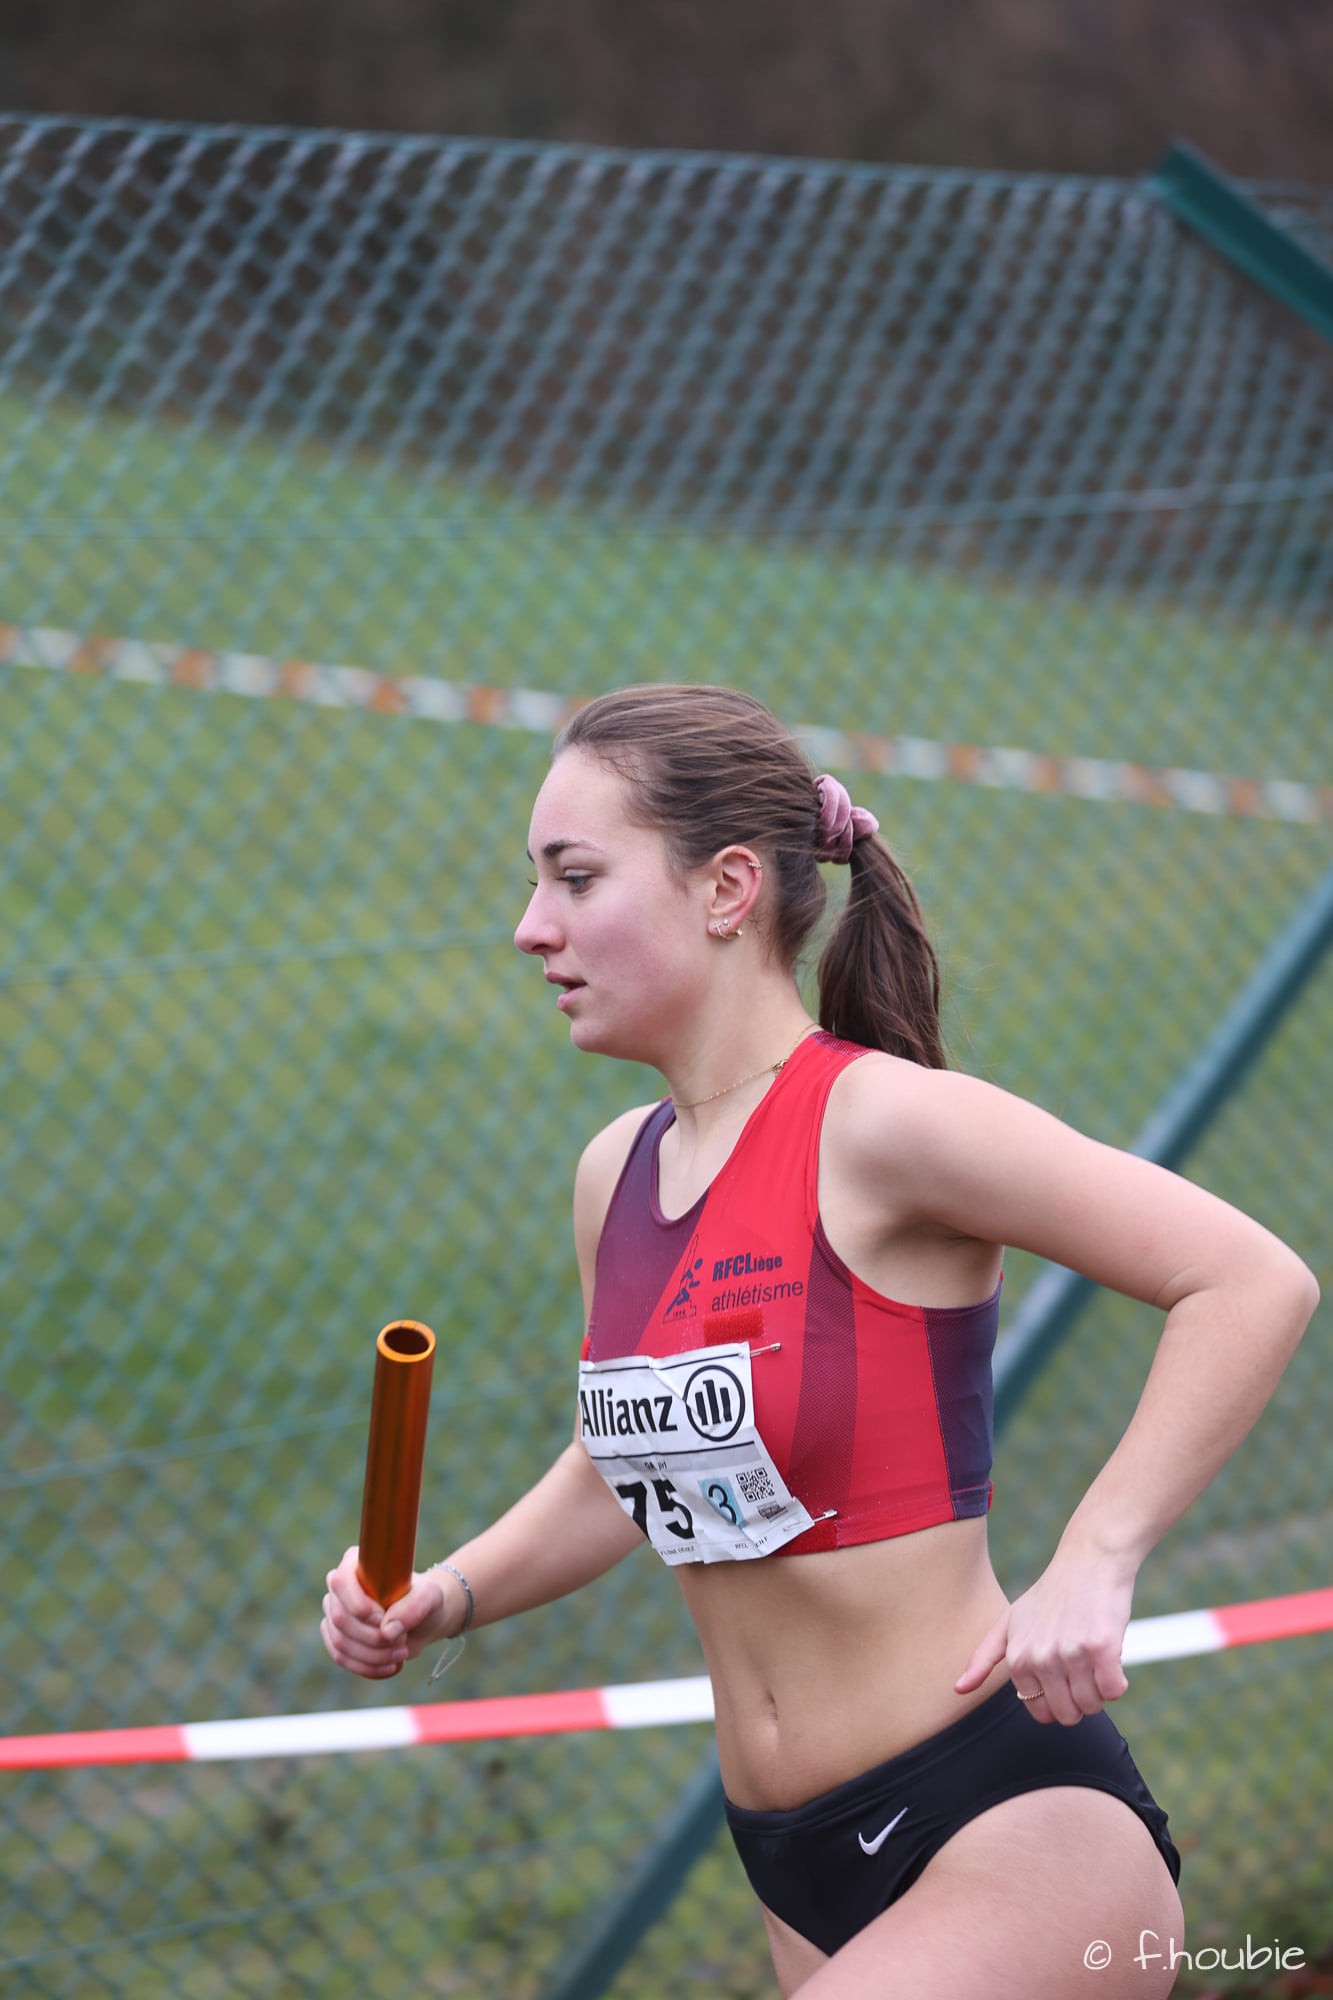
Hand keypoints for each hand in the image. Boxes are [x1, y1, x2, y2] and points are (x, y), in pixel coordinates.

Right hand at [320, 1546, 454, 1678]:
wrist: (423, 1618)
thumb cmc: (424, 1599)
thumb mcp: (429, 1597)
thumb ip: (413, 1607)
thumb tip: (386, 1631)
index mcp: (356, 1563)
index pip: (341, 1582)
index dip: (358, 1605)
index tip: (382, 1619)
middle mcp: (339, 1587)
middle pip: (340, 1618)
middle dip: (372, 1637)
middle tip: (402, 1641)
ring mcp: (334, 1613)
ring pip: (340, 1641)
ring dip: (372, 1655)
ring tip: (401, 1654)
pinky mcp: (336, 1637)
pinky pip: (341, 1657)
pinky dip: (366, 1667)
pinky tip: (390, 1667)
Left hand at [954, 1553, 1134, 1725]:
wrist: (1088, 1561)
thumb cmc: (1050, 1596)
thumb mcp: (1009, 1622)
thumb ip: (983, 1658)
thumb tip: (957, 1690)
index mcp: (1018, 1658)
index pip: (1042, 1712)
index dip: (1058, 1699)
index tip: (1062, 1672)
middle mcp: (1041, 1658)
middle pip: (1069, 1715)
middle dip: (1080, 1699)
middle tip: (1082, 1666)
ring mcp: (1070, 1653)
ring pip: (1093, 1705)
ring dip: (1100, 1689)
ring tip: (1094, 1657)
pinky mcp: (1101, 1647)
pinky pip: (1114, 1690)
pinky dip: (1118, 1680)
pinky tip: (1111, 1655)